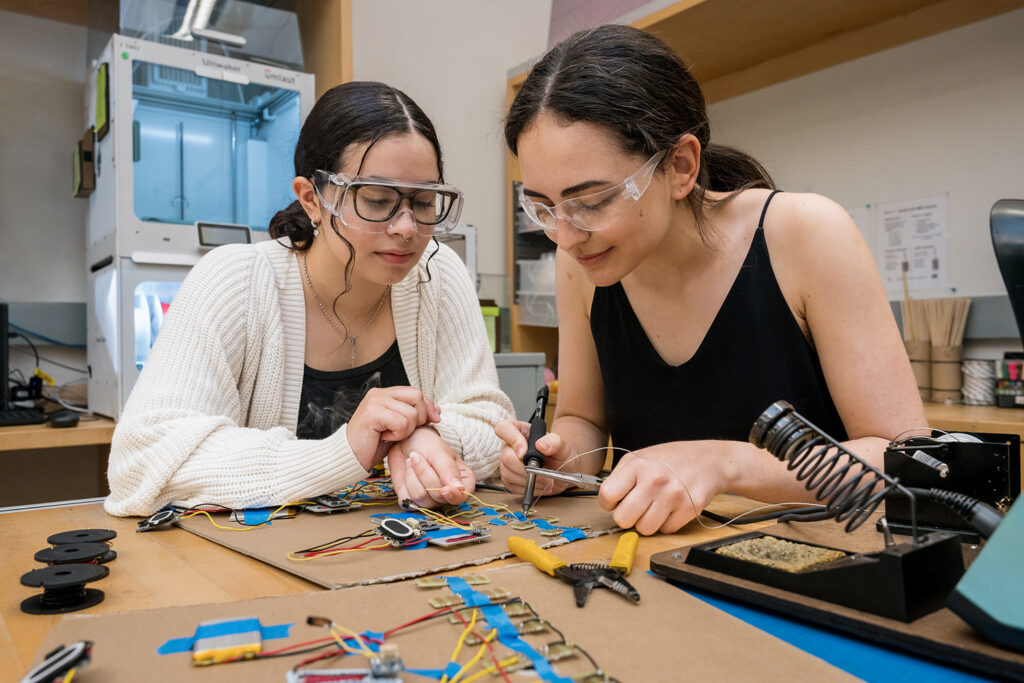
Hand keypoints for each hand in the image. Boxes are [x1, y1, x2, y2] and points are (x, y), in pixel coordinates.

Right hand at [347, 387, 440, 469]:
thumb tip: (437, 411)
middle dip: (420, 418)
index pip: (416, 392)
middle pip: (416, 397)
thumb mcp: (399, 428)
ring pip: (411, 413)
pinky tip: (384, 437)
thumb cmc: (373, 444)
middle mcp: (379, 394)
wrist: (350, 458)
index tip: (435, 419)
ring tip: (390, 435)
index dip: (428, 406)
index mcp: (385, 394)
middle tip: (405, 431)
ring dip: (406, 430)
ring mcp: (375, 402)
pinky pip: (401, 422)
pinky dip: (398, 434)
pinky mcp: (373, 413)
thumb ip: (415, 416)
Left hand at [386, 427, 474, 507]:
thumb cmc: (427, 445)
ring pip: (421, 498)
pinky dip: (404, 484)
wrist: (406, 441)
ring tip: (412, 462)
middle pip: (438, 496)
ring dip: (413, 476)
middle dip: (425, 474)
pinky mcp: (412, 501)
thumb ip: (449, 470)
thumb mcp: (439, 452)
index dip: (454, 496)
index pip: (462, 497)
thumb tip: (459, 489)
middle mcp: (447, 494)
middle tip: (419, 457)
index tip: (445, 489)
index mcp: (461, 481)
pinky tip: (407, 472)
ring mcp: (430, 499)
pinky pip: (407, 500)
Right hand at [495, 420, 575, 494]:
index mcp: (520, 430)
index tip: (525, 453)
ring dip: (529, 481)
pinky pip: (512, 486)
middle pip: (506, 457)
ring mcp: (507, 463)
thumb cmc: (560, 456)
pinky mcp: (509, 478)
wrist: (562, 472)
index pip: (504, 428)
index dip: (512, 440)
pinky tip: (540, 485)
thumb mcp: (563, 446)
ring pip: (508, 473)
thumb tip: (541, 445)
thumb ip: (555, 441)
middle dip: (526, 469)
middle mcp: (510, 446)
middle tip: (543, 472)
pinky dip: (528, 488)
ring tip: (546, 480)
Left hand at [598, 442, 730, 534]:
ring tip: (654, 507)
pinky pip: (666, 530)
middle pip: (623, 518)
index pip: (607, 495)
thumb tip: (607, 500)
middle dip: (626, 516)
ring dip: (646, 522)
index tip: (615, 501)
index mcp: (637, 465)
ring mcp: (673, 496)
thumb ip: (621, 476)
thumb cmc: (671, 459)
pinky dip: (666, 524)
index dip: (608, 502)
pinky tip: (670, 509)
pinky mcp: (689, 509)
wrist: (709, 460)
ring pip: (644, 529)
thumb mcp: (641, 457)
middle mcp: (654, 480)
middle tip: (635, 508)